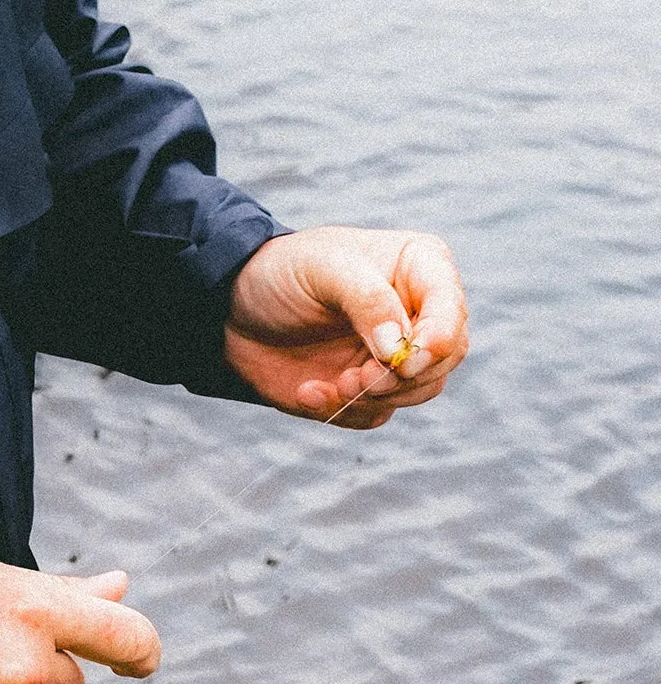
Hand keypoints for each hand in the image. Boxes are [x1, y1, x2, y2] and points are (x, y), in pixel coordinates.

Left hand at [224, 226, 467, 428]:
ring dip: (372, 398)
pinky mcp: (367, 389)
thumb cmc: (282, 271)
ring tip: (329, 385)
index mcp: (421, 269)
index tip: (400, 362)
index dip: (436, 342)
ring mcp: (394, 354)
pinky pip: (375, 415)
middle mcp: (418, 313)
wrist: (231, 308)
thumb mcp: (322, 268)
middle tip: (354, 379)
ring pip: (418, 392)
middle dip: (402, 378)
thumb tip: (398, 346)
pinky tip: (307, 392)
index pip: (451, 311)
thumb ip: (367, 300)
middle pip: (444, 359)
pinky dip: (342, 412)